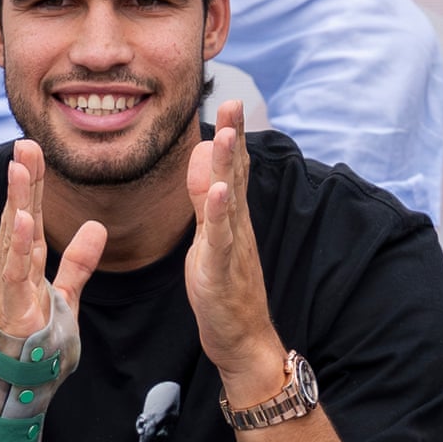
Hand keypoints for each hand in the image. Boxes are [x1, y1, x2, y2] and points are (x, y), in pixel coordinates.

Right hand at [0, 139, 104, 343]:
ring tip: (20, 169)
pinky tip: (21, 218)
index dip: (35, 182)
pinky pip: (16, 270)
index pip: (33, 213)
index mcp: (26, 261)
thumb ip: (78, 261)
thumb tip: (95, 227)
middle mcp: (13, 266)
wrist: (25, 379)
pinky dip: (17, 244)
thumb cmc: (38, 336)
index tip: (35, 150)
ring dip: (17, 201)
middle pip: (20, 215)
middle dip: (23, 180)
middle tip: (24, 143)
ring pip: (13, 236)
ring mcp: (9, 284)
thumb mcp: (67, 293)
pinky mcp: (12, 304)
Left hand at [184, 100, 282, 395]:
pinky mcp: (221, 273)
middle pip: (235, 176)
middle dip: (234, 138)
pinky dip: (219, 215)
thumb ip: (205, 200)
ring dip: (228, 167)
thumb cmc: (225, 291)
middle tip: (233, 100)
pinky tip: (218, 191)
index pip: (231, 170)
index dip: (231, 135)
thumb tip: (200, 158)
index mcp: (232, 219)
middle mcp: (237, 228)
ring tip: (228, 134)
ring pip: (229, 202)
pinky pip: (220, 241)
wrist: (242, 341)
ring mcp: (232, 250)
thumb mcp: (209, 239)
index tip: (229, 100)